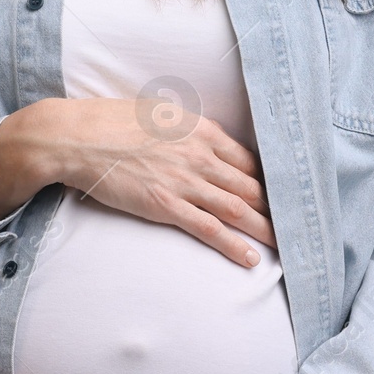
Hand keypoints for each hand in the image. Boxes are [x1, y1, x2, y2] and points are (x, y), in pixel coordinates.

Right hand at [0, 97, 273, 265]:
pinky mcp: (166, 204)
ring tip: (286, 245)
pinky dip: (233, 246)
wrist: (77, 137)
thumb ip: (185, 128)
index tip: (282, 194)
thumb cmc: (111, 122)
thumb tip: (200, 138)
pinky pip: (209, 228)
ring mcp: (184, 180)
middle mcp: (199, 154)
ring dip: (265, 229)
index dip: (268, 178)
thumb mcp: (157, 114)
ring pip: (237, 208)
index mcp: (199, 130)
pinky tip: (250, 259)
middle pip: (250, 185)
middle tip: (296, 225)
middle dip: (276, 206)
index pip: (247, 158)